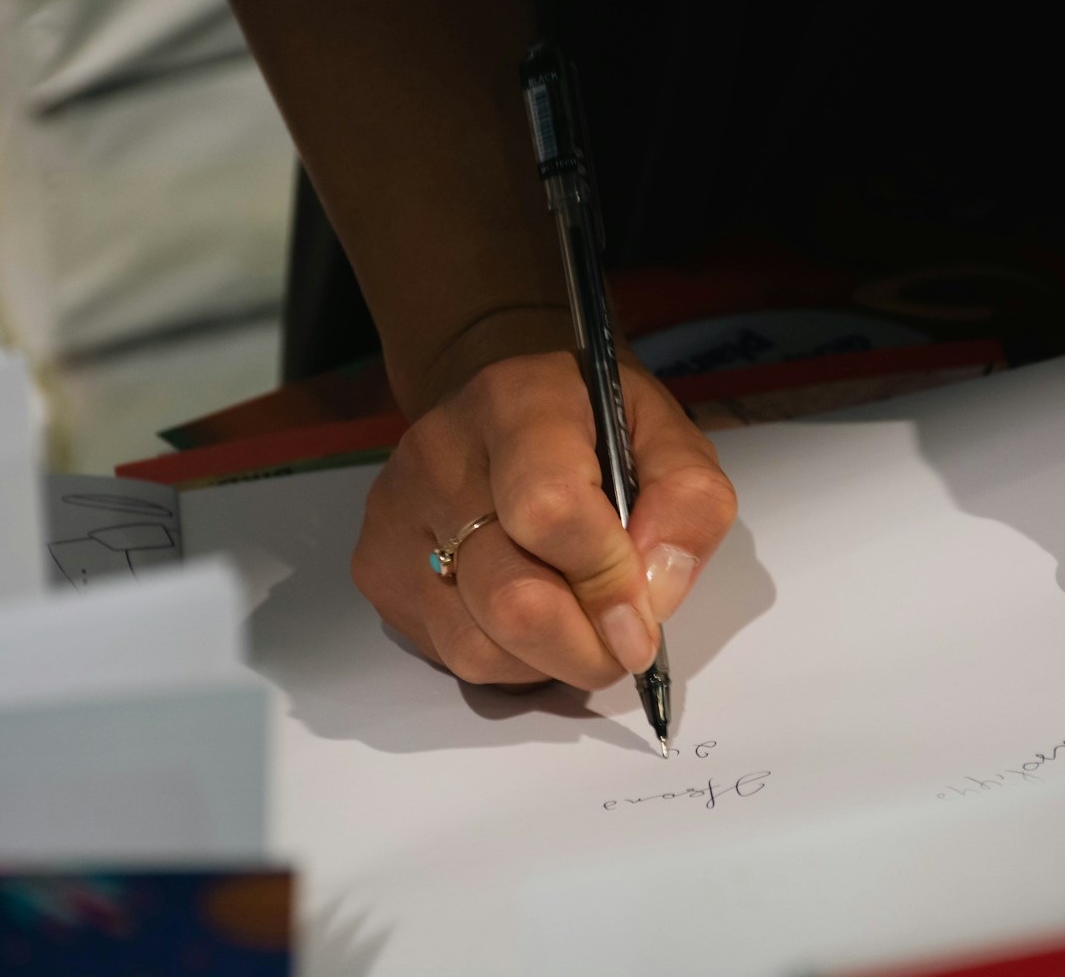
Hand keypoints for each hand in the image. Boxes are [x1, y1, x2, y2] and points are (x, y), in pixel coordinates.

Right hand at [353, 351, 736, 687]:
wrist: (502, 408)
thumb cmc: (593, 426)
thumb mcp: (666, 435)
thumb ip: (688, 500)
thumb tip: (655, 592)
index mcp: (517, 404)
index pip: (549, 511)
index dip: (606, 582)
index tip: (644, 623)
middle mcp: (439, 456)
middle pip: (510, 599)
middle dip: (585, 647)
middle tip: (624, 644)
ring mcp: (396, 516)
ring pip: (478, 646)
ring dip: (550, 661)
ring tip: (579, 621)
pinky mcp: (376, 569)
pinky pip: (453, 657)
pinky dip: (511, 661)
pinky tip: (532, 615)